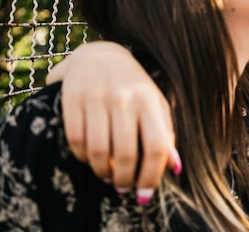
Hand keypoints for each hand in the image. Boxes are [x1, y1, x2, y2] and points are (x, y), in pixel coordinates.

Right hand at [49, 41, 180, 198]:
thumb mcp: (155, 105)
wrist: (101, 56)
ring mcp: (96, 97)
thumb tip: (176, 167)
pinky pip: (75, 140)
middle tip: (123, 187)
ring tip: (107, 176)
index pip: (156, 146)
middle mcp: (123, 97)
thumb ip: (166, 134)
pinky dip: (82, 157)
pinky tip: (90, 158)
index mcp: (149, 99)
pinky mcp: (72, 99)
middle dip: (123, 179)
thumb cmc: (134, 88)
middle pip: (124, 153)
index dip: (151, 176)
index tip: (145, 194)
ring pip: (97, 150)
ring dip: (101, 172)